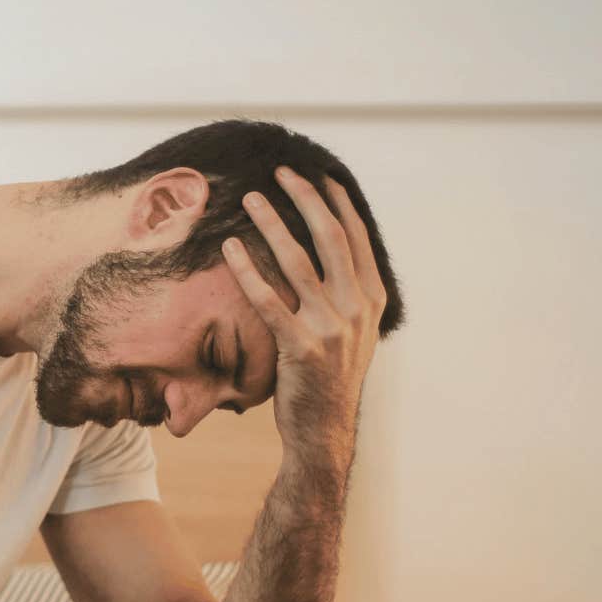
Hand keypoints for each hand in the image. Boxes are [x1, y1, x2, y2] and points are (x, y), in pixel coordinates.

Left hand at [221, 166, 388, 467]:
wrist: (323, 430)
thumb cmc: (328, 378)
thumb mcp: (352, 332)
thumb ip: (346, 292)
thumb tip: (330, 253)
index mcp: (371, 298)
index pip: (355, 237)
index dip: (335, 203)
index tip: (317, 175)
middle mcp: (357, 308)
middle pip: (330, 238)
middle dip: (306, 199)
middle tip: (282, 172)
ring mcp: (331, 328)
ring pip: (298, 262)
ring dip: (273, 224)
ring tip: (250, 199)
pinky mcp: (301, 347)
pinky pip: (268, 300)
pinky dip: (247, 271)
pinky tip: (230, 248)